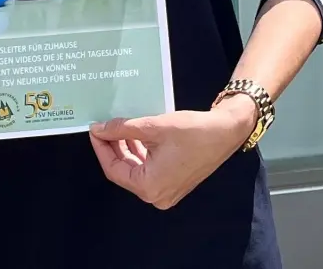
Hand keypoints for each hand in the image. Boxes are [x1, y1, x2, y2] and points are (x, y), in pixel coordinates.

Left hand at [87, 97, 256, 209]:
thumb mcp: (153, 127)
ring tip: (120, 126)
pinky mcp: (173, 182)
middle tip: (105, 126)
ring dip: (127, 148)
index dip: (102, 148)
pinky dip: (142, 153)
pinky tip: (136, 134)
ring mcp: (166, 191)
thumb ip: (122, 129)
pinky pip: (149, 169)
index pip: (114, 169)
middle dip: (114, 147)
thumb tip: (99, 130)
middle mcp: (156, 195)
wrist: (227, 131)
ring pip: (136, 169)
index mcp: (149, 187)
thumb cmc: (193, 131)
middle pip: (125, 170)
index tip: (95, 130)